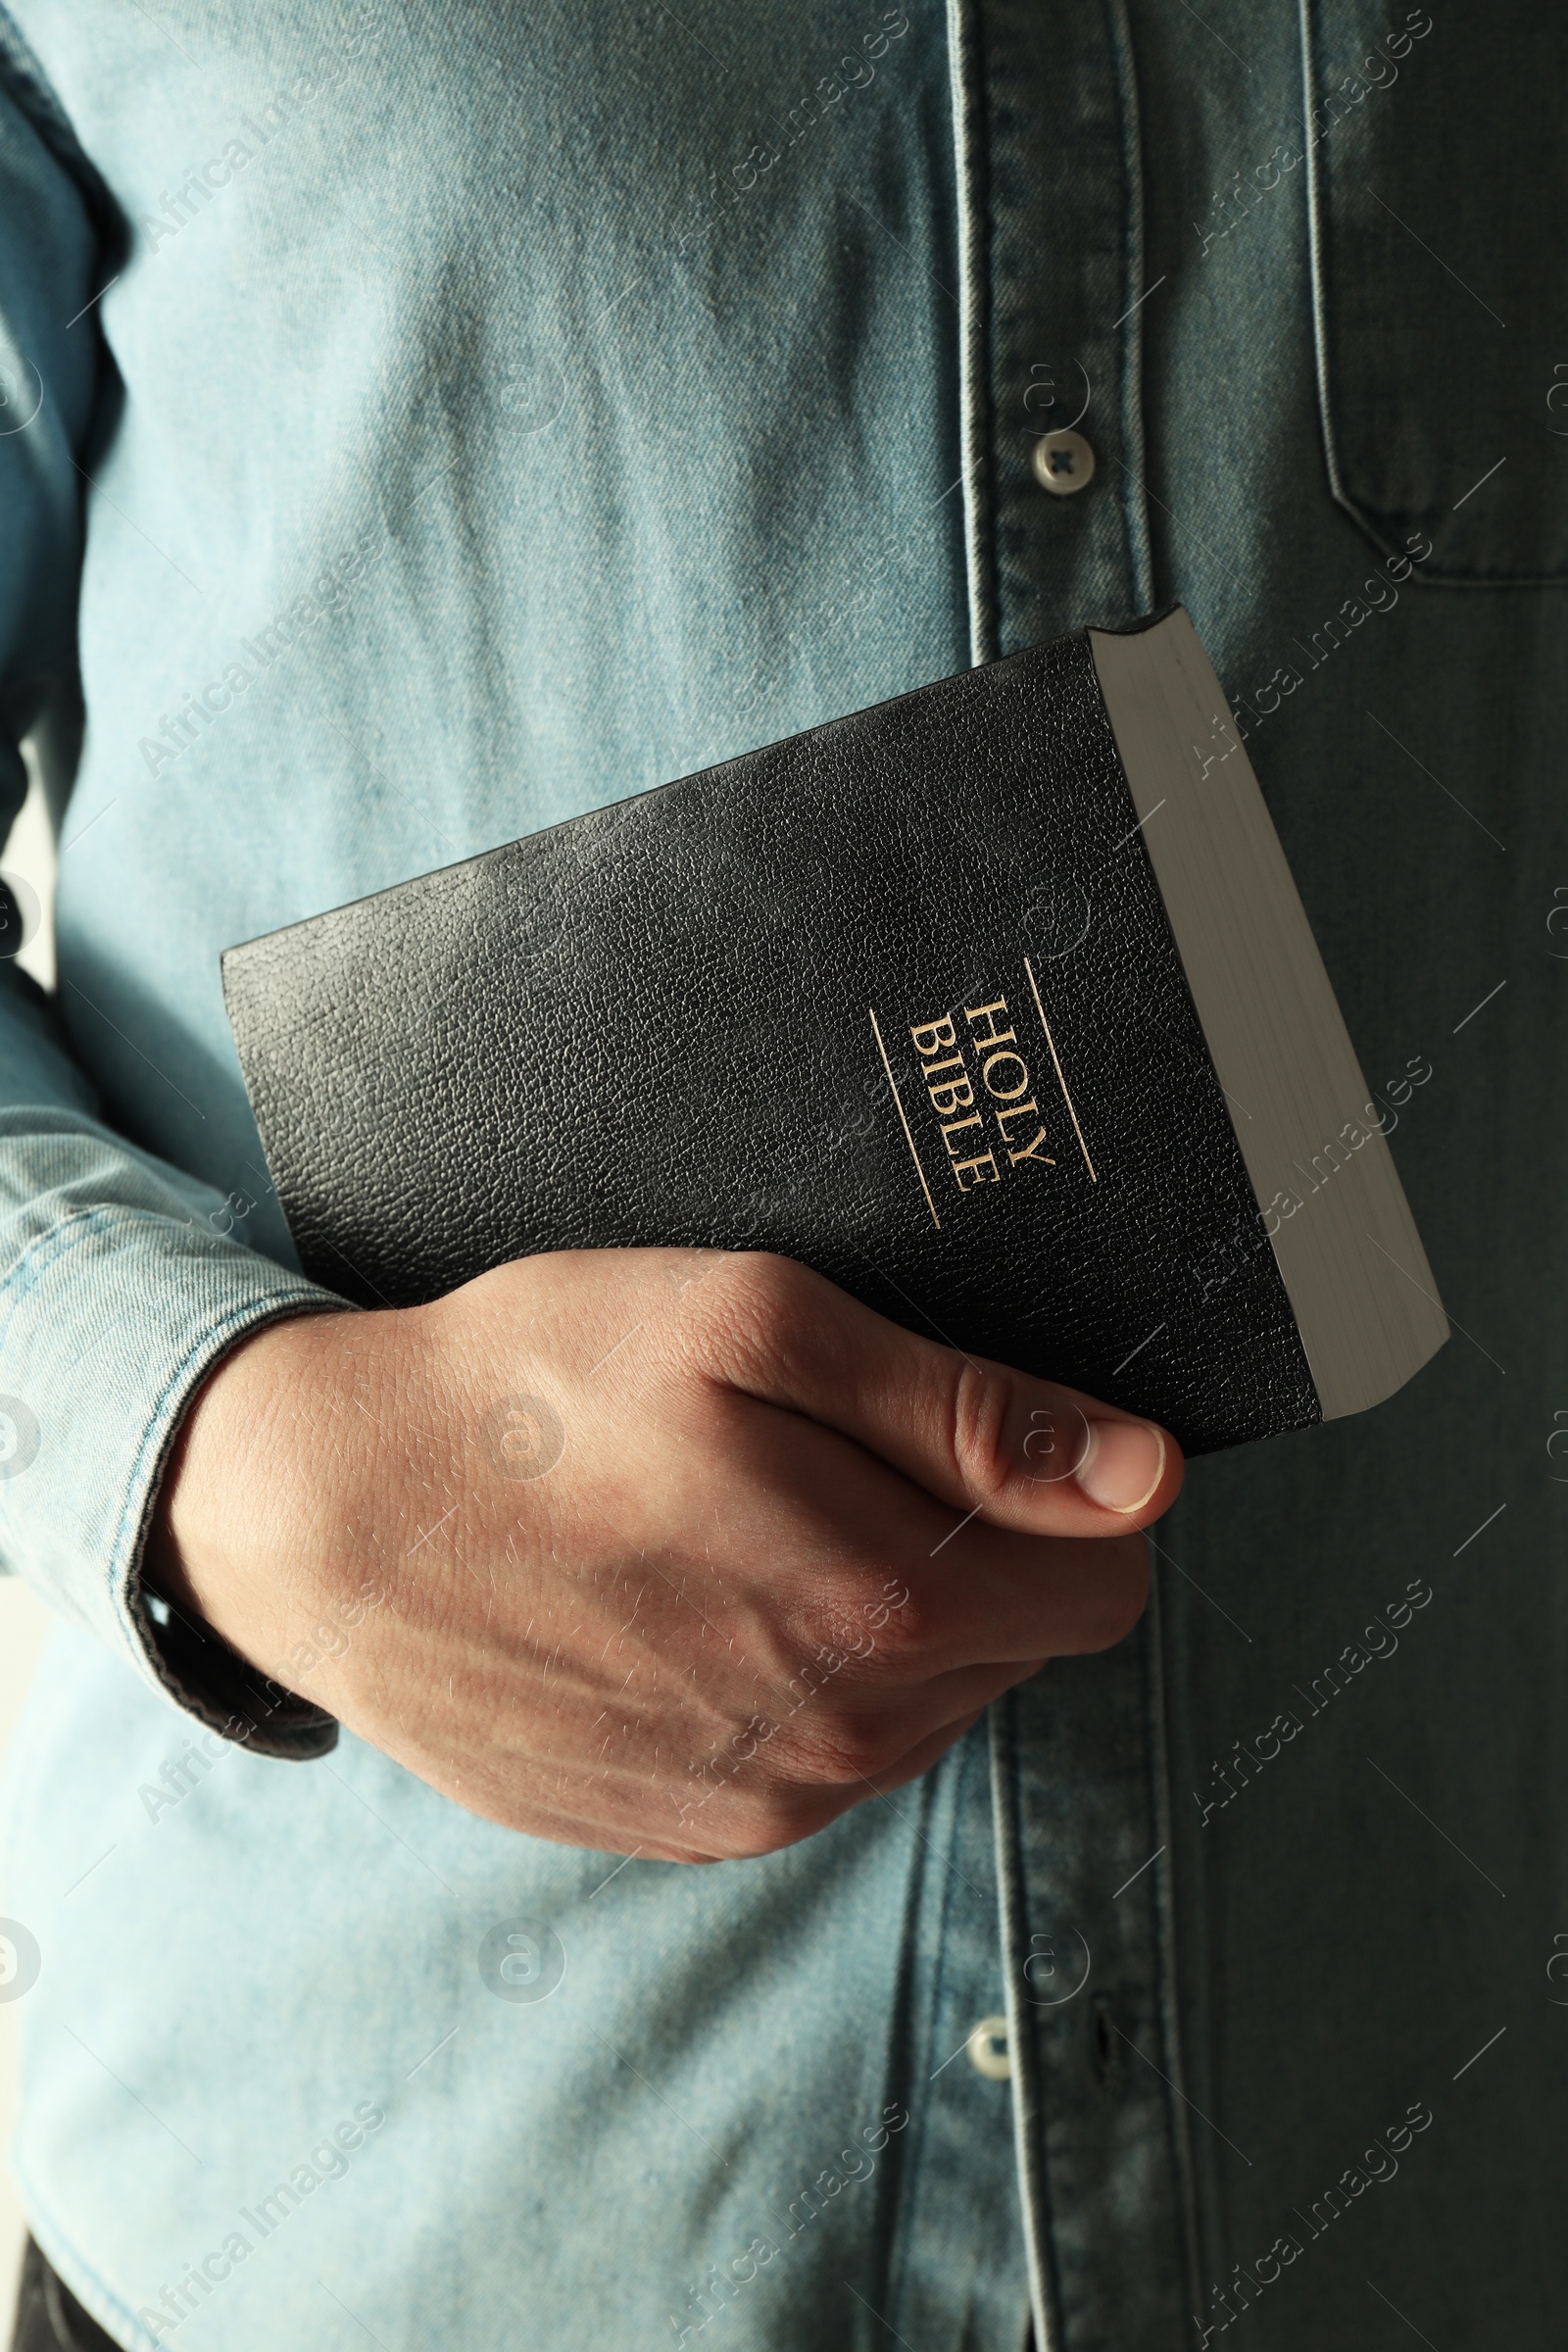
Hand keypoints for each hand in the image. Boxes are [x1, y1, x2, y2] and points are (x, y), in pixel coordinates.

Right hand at [146, 1250, 1180, 1860]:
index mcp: (882, 1605)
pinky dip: (797, 1678)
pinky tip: (694, 1598)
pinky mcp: (692, 1832)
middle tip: (825, 1457)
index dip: (1066, 1495)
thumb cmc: (531, 1392)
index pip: (1107, 1582)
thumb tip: (1144, 1477)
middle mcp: (842, 1737)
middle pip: (1018, 1644)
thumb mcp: (751, 1327)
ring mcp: (762, 1802)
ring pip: (926, 1706)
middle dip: (968, 1551)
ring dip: (881, 1618)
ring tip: (742, 1521)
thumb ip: (968, 1410)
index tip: (973, 1438)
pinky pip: (824, 1756)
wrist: (330, 1519)